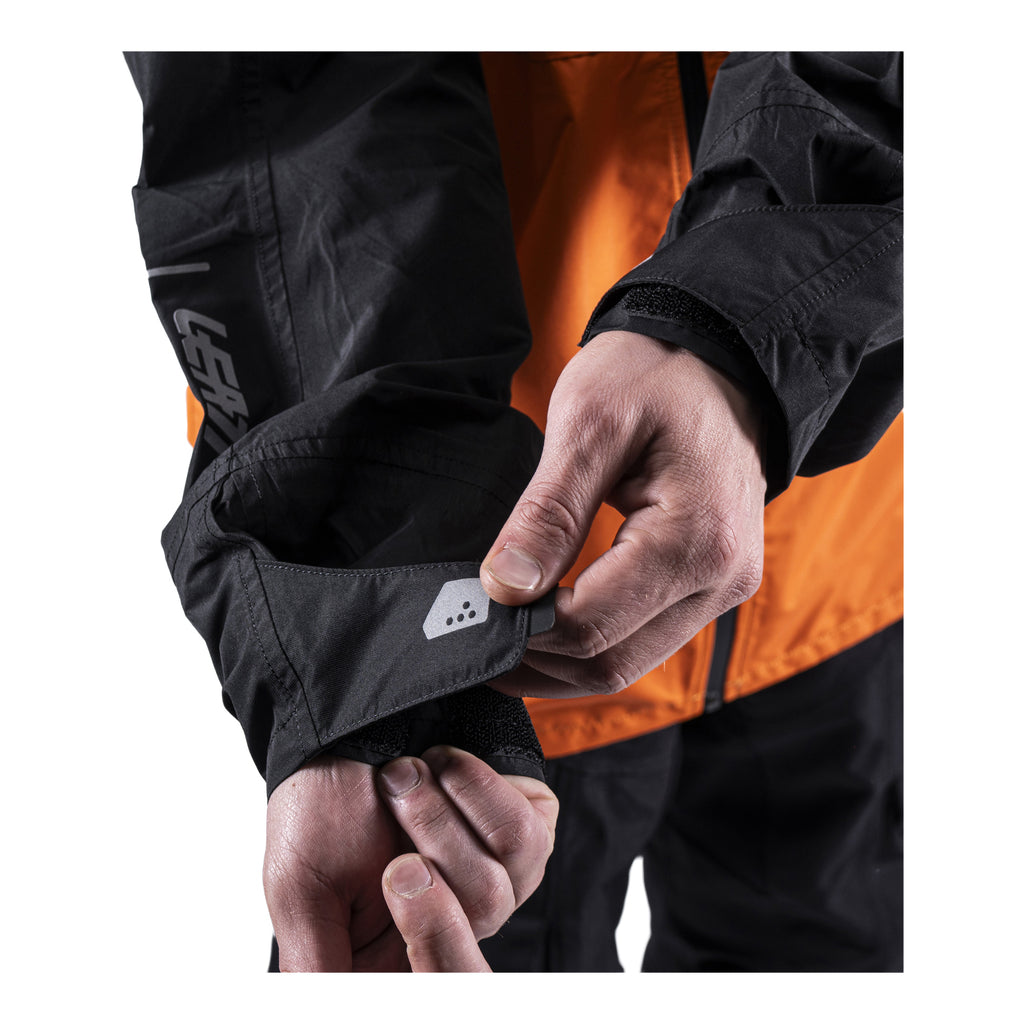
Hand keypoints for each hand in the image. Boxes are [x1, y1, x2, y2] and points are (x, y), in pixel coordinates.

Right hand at [263, 748, 556, 971]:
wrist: (351, 722)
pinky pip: (526, 835)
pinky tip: (443, 763)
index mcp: (399, 952)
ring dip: (443, 810)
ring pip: (500, 882)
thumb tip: (324, 1011)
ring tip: (404, 770)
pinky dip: (478, 787)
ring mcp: (499, 881)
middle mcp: (457, 923)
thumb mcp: (300, 891)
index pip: (446, 982)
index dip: (435, 944)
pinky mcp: (528, 835)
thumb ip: (318, 966)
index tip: (399, 873)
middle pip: (474, 928)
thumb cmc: (318, 806)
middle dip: (430, 838)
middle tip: (391, 787)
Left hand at [481, 330, 765, 698]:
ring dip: (559, 660)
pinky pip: (643, 640)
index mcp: (696, 540)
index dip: (521, 629)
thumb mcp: (590, 424)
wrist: (721, 359)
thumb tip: (504, 588)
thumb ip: (548, 512)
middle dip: (535, 657)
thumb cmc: (657, 374)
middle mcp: (721, 580)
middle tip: (475, 629)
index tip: (470, 606)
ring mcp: (722, 589)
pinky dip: (590, 642)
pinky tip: (546, 620)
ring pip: (626, 664)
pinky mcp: (710, 587)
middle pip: (610, 663)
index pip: (590, 626)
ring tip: (503, 629)